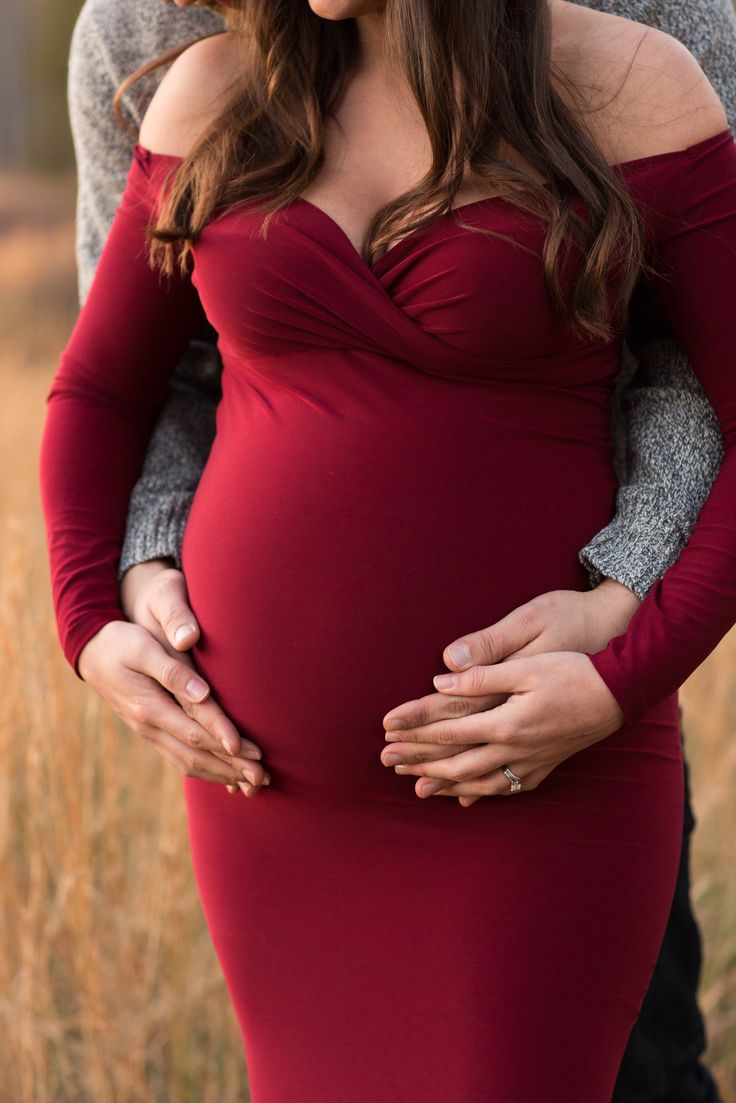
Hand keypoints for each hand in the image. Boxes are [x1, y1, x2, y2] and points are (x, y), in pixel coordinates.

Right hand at [77, 560, 269, 796]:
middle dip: (231, 768)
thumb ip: (173, 671)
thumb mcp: (144, 648)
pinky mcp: (151, 730)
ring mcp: (148, 732)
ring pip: (188, 762)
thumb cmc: (120, 643)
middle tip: (263, 777)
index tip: (253, 752)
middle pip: (196, 755)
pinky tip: (224, 774)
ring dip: (221, 774)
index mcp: (149, 707)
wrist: (89, 651)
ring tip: (251, 783)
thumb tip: (202, 692)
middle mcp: (149, 726)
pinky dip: (205, 769)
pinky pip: (180, 758)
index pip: (195, 731)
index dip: (226, 742)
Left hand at [380, 582, 637, 804]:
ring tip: (417, 787)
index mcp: (507, 722)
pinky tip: (467, 797)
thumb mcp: (527, 663)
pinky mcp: (545, 766)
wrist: (621, 692)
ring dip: (445, 784)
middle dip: (419, 762)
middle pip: (456, 762)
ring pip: (479, 782)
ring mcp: (531, 763)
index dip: (415, 731)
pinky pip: (506, 788)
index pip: (449, 730)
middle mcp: (516, 750)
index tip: (387, 730)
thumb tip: (440, 681)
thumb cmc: (574, 670)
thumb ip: (482, 675)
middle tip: (387, 763)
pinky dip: (480, 794)